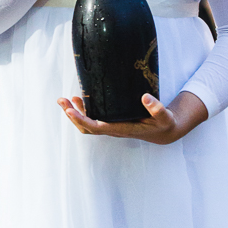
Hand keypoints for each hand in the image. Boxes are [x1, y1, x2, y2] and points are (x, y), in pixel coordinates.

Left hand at [57, 89, 207, 143]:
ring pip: (87, 124)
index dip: (82, 120)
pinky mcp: (112, 121)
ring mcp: (111, 126)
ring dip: (74, 113)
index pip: (97, 127)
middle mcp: (113, 129)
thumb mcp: (164, 116)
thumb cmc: (164, 123)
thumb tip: (145, 97)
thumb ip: (157, 108)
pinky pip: (92, 119)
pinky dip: (82, 111)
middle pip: (86, 127)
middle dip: (72, 115)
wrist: (164, 131)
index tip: (70, 111)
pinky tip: (77, 99)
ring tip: (64, 99)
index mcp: (122, 129)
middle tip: (62, 101)